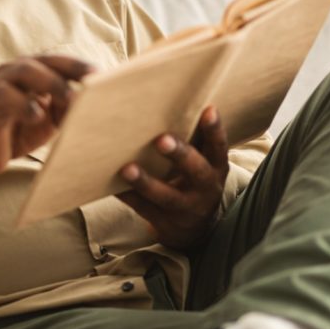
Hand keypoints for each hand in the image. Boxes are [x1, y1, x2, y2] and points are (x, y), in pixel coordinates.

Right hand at [0, 55, 94, 227]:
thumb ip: (64, 108)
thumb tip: (96, 105)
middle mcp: (13, 72)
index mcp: (29, 73)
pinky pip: (9, 98)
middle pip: (48, 61)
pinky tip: (38, 118)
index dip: (84, 67)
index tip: (111, 76)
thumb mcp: (45, 121)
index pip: (61, 62)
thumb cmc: (9, 134)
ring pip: (28, 72)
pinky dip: (27, 106)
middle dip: (75, 69)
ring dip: (54, 84)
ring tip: (73, 101)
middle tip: (99, 80)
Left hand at [117, 106, 228, 250]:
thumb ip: (191, 139)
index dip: (214, 129)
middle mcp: (205, 188)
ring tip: (127, 169)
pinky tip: (111, 184)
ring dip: (146, 182)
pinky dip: (127, 195)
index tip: (208, 109)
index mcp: (216, 167)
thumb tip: (162, 100)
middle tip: (161, 139)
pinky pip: (143, 208)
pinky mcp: (164, 222)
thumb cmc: (191, 179)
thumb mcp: (201, 162)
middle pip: (196, 171)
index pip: (218, 147)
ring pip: (166, 196)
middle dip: (179, 155)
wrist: (193, 228)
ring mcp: (186, 208)